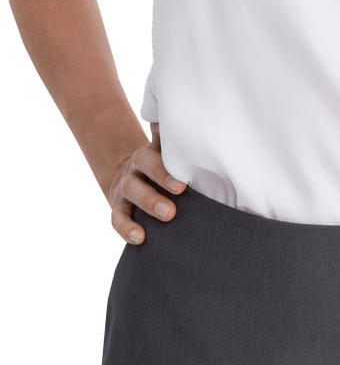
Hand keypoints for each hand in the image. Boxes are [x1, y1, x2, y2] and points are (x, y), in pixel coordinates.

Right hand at [106, 123, 186, 244]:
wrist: (131, 174)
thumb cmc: (160, 164)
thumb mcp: (163, 151)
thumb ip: (174, 143)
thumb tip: (196, 127)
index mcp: (146, 156)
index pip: (151, 161)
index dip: (164, 173)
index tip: (183, 185)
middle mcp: (133, 172)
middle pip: (139, 181)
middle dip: (155, 195)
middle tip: (173, 209)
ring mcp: (124, 191)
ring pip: (130, 197)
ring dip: (147, 207)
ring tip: (167, 217)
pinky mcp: (119, 209)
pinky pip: (118, 219)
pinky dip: (126, 229)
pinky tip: (140, 238)